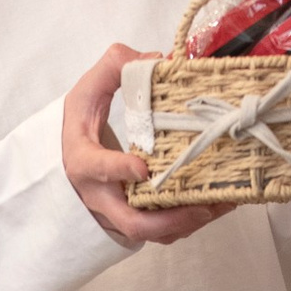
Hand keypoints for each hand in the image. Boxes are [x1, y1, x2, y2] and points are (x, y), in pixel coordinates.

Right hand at [63, 46, 233, 247]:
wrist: (68, 158)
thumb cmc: (79, 125)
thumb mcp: (87, 92)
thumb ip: (115, 67)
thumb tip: (158, 59)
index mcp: (84, 161)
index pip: (97, 170)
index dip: (119, 170)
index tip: (143, 168)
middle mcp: (100, 195)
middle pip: (131, 223)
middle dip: (169, 220)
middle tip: (201, 206)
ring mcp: (118, 212)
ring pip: (153, 232)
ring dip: (189, 223)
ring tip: (222, 205)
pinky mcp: (134, 218)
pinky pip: (163, 231)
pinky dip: (191, 222)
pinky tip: (219, 205)